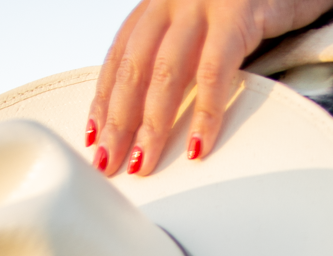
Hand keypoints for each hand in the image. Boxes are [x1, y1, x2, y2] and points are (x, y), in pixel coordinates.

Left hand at [86, 0, 330, 178]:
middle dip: (118, 120)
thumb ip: (181, 48)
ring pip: (165, 72)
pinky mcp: (237, 14)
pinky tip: (199, 147)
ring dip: (152, 124)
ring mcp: (203, 4)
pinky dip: (205, 114)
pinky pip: (214, 73)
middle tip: (109, 163)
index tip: (94, 138)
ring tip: (143, 163)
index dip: (104, 97)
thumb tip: (161, 106)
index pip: (120, 54)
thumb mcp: (206, 19)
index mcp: (159, 1)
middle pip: (134, 67)